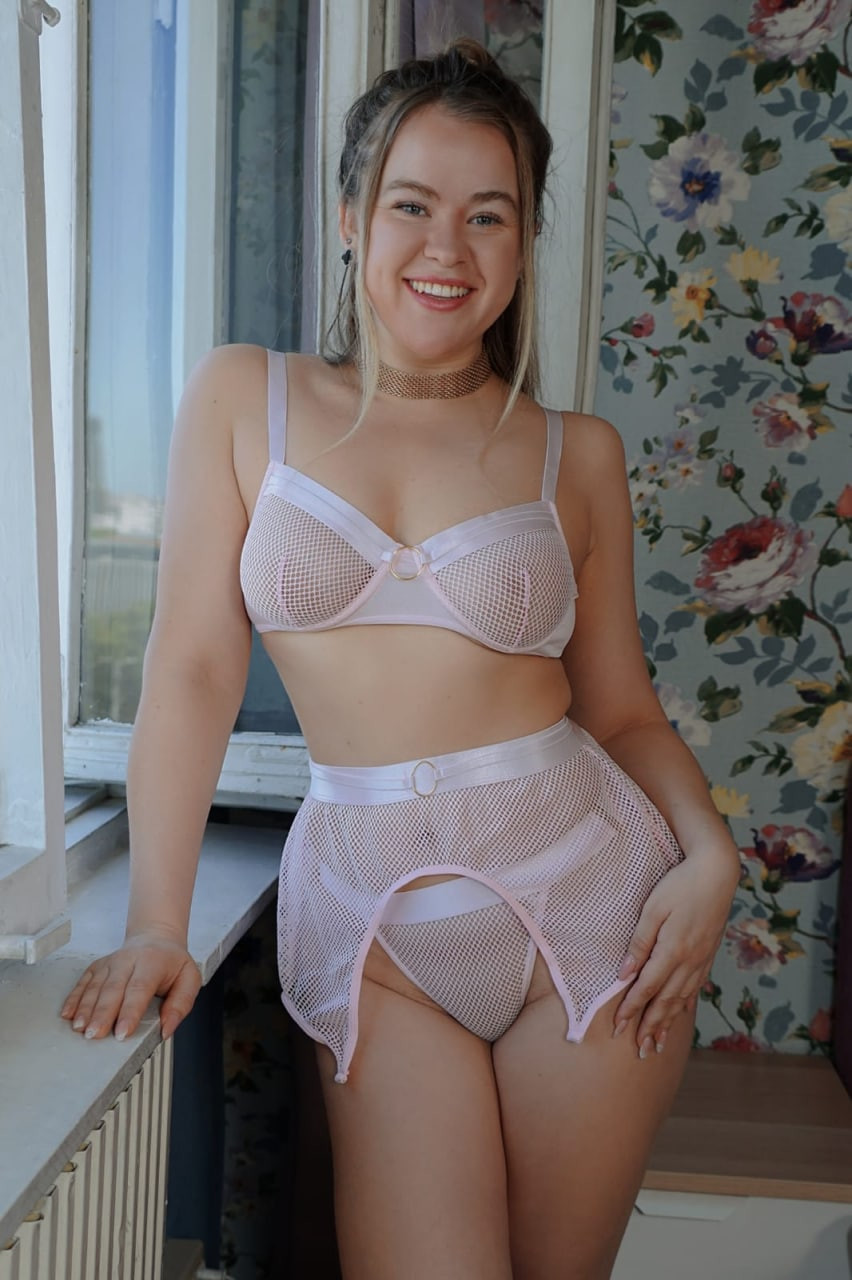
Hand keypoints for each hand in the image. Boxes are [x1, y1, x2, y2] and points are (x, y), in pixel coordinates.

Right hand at [60, 931, 201, 1041]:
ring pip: (95, 986)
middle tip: (95, 1036)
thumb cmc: (173, 963)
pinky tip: (68, 1014)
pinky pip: (83, 982)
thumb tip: (166, 1030)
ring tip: (80, 1029)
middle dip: (102, 1014)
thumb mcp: (189, 979)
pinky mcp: (98, 966)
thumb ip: (180, 1005)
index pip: (139, 989)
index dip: (129, 1012)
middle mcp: (128, 960)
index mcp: (153, 962)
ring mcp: (110, 962)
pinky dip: (74, 998)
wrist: (156, 937)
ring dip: (86, 1009)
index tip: (122, 1033)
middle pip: (113, 988)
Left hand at [612, 850, 739, 1056]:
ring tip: (657, 1043)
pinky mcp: (708, 954)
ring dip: (668, 1023)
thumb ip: (639, 943)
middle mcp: (689, 961)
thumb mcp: (653, 909)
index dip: (631, 1009)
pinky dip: (684, 1005)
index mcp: (673, 950)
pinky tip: (679, 1013)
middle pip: (666, 1001)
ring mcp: (701, 960)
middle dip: (650, 1027)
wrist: (717, 873)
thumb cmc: (680, 885)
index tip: (617, 1028)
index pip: (646, 988)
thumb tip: (624, 974)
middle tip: (639, 1050)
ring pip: (682, 999)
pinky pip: (694, 988)